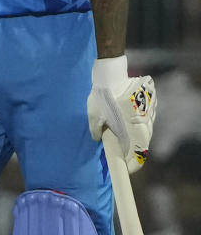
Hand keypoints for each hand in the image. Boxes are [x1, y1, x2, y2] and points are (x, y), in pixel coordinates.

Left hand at [87, 56, 156, 173]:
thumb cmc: (101, 96)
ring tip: (122, 137)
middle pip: (143, 144)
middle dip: (132, 151)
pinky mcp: (151, 104)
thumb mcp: (94, 117)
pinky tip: (127, 122)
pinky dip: (138, 125)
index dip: (132, 165)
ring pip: (146, 132)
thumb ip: (97, 131)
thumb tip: (98, 139)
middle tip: (121, 153)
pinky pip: (146, 121)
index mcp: (133, 129)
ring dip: (135, 137)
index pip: (138, 155)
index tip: (126, 169)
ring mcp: (150, 113)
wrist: (111, 73)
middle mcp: (146, 123)